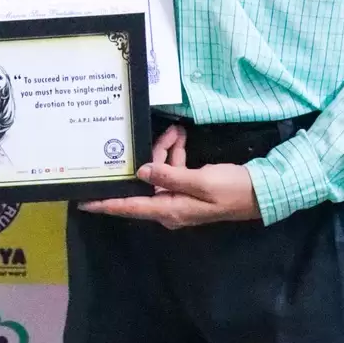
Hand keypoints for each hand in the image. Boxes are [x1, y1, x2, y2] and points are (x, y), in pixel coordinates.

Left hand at [81, 150, 261, 229]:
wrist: (261, 192)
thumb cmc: (232, 190)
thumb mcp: (202, 181)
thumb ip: (170, 175)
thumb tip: (142, 171)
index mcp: (170, 210)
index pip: (129, 208)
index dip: (105, 204)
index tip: (82, 202)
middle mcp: (169, 208)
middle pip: (144, 183)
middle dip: (149, 157)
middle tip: (166, 134)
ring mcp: (178, 199)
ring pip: (159, 172)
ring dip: (165, 151)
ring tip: (177, 132)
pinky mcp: (187, 190)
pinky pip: (172, 171)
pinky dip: (174, 155)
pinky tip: (180, 137)